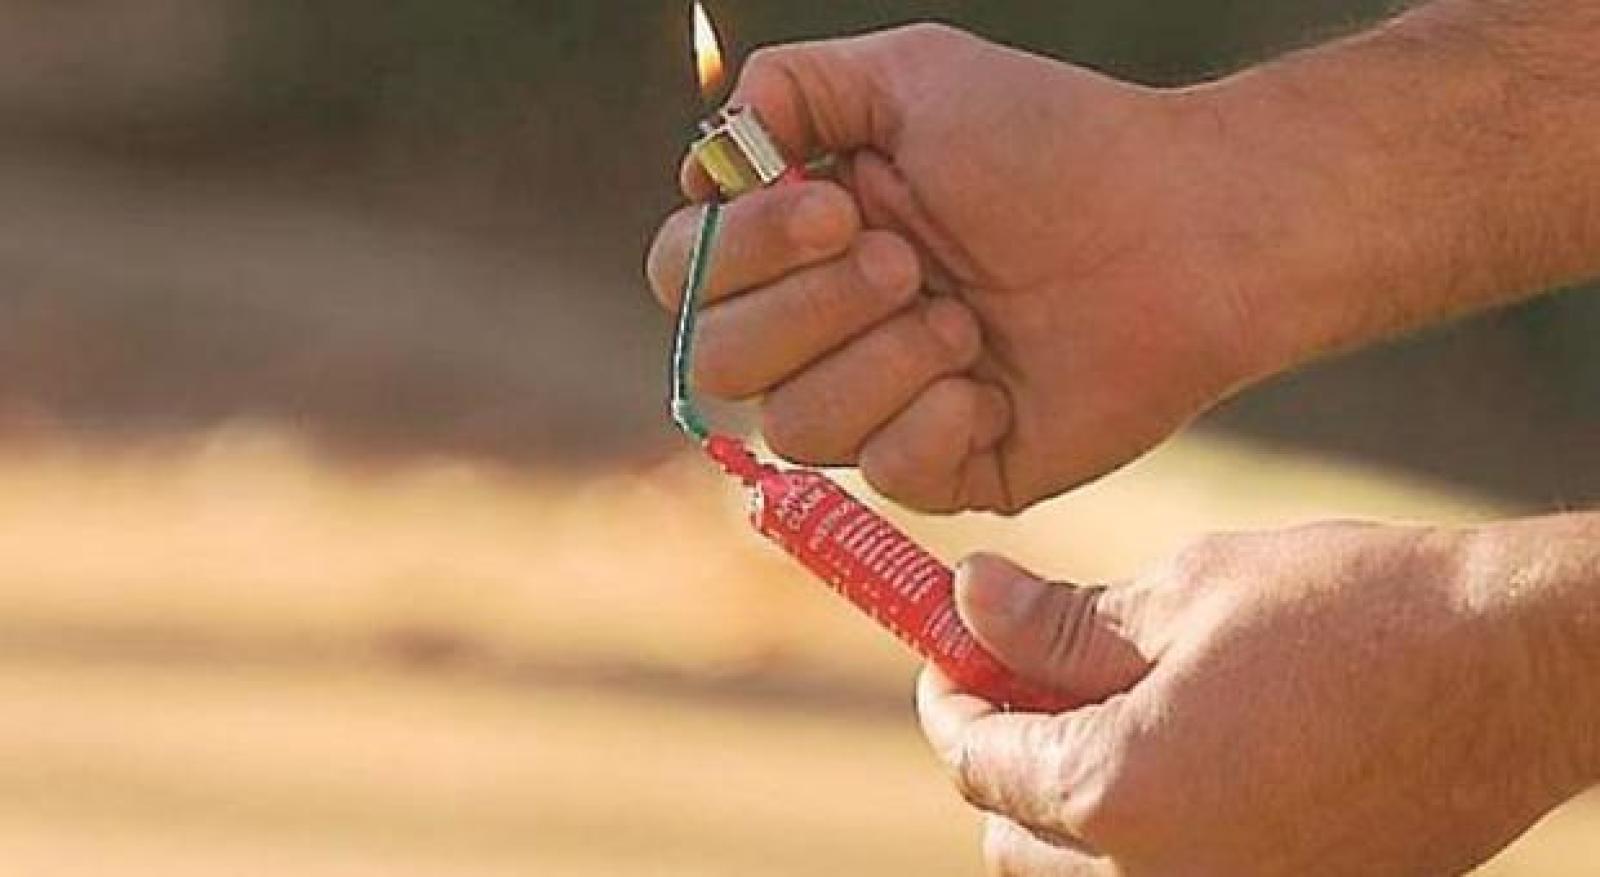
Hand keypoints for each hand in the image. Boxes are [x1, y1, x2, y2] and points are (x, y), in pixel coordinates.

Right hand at [647, 25, 1278, 513]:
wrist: (1182, 227)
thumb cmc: (1053, 142)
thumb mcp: (912, 75)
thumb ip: (790, 91)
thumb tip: (708, 162)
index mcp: (803, 240)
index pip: (686, 275)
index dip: (736, 254)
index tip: (836, 206)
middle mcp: (826, 328)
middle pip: (719, 364)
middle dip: (811, 310)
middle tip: (911, 259)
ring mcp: (882, 403)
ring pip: (796, 428)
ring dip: (883, 362)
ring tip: (969, 319)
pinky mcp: (947, 467)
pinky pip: (885, 475)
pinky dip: (936, 421)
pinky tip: (998, 384)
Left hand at [917, 521, 1599, 874]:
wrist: (1512, 670)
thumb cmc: (1352, 615)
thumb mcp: (1184, 597)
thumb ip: (1056, 623)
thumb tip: (966, 600)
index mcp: (1118, 795)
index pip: (975, 763)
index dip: (950, 697)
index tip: (952, 651)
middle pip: (1012, 840)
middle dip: (999, 757)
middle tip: (1021, 676)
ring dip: (1061, 806)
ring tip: (1100, 709)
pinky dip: (1136, 835)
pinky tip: (1169, 752)